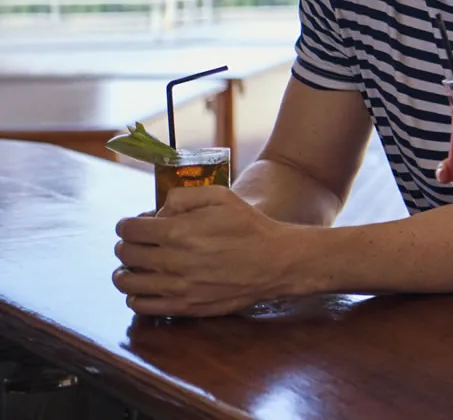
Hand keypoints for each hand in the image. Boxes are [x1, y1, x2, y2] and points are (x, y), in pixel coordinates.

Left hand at [112, 187, 297, 315]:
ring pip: (126, 283)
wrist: (276, 261)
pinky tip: (146, 287)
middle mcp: (173, 261)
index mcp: (179, 232)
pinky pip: (141, 306)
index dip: (127, 225)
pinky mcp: (185, 306)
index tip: (134, 225)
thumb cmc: (249, 226)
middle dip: (126, 245)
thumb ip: (183, 196)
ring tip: (134, 267)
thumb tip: (156, 214)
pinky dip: (135, 296)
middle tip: (137, 243)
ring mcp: (178, 287)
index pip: (129, 229)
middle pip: (125, 254)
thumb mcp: (221, 196)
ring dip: (124, 272)